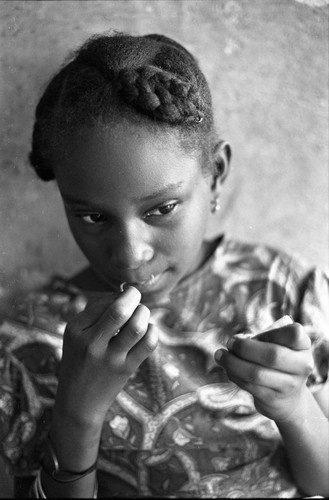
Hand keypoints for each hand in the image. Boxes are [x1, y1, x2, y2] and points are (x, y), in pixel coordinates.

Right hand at [54, 286, 157, 426]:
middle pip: (120, 311)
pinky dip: (153, 331)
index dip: (118, 295)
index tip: (122, 298)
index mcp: (75, 329)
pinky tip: (149, 330)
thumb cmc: (80, 360)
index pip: (103, 301)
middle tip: (136, 297)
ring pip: (136, 327)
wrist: (78, 402)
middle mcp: (90, 343)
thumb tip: (122, 293)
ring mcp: (109, 359)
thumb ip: (94, 312)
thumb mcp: (75, 335)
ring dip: (144, 313)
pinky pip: (148, 345)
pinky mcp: (125, 370)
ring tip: (142, 313)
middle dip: (134, 297)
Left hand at [214, 322, 314, 422]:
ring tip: (220, 355)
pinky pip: (249, 385)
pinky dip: (234, 374)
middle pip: (272, 355)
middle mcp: (302, 365)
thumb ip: (262, 338)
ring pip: (256, 373)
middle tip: (230, 342)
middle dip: (244, 348)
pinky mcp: (273, 399)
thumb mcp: (278, 345)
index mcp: (303, 345)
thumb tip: (236, 341)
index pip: (293, 334)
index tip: (250, 334)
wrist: (288, 398)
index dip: (269, 333)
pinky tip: (228, 368)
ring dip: (232, 362)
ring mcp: (290, 385)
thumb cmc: (277, 361)